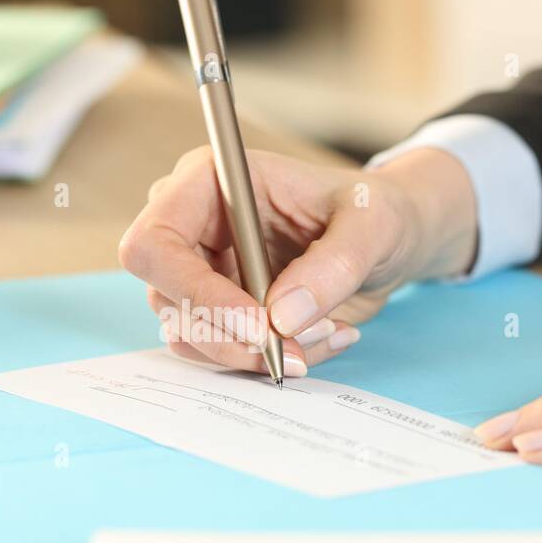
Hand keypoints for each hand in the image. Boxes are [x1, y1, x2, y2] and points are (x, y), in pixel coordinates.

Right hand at [118, 146, 477, 375]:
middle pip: (166, 299)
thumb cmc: (374, 212)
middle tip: (297, 351)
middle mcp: (190, 228)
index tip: (258, 325)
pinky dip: (271, 360)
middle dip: (230, 337)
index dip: (194, 291)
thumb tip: (282, 316)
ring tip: (327, 333)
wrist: (386, 241)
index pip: (155, 243)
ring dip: (254, 354)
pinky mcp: (217, 311)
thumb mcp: (372, 225)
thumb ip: (333, 265)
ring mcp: (198, 273)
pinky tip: (324, 338)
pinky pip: (222, 353)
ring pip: (190, 335)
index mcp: (207, 182)